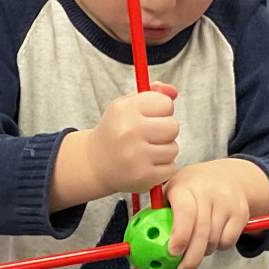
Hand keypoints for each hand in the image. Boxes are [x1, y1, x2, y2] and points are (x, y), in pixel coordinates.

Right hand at [53, 83, 180, 206]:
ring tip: (146, 151)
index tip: (150, 117)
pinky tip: (147, 165)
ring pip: (173, 149)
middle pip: (173, 126)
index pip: (165, 104)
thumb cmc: (116, 130)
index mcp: (125, 109)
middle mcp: (129, 131)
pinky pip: (171, 168)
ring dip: (164, 150)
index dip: (161, 110)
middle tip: (150, 135)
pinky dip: (163, 168)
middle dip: (166, 131)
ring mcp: (135, 156)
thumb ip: (153, 93)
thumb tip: (174, 92)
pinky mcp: (143, 176)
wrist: (94, 163)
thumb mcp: (127, 106)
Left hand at [165, 158, 267, 268]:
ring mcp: (227, 202)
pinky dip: (219, 247)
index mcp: (185, 186)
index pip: (186, 212)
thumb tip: (142, 245)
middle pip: (202, 232)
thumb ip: (160, 214)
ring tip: (197, 247)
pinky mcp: (241, 212)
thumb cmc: (191, 189)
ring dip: (204, 251)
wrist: (226, 176)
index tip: (172, 253)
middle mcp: (208, 192)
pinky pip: (228, 241)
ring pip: (214, 240)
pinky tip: (213, 238)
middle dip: (191, 257)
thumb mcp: (172, 192)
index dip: (180, 235)